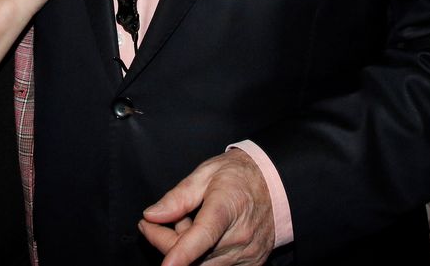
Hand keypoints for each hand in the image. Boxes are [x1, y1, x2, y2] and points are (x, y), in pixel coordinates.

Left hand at [139, 150, 274, 265]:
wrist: (276, 184)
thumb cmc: (239, 175)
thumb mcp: (205, 173)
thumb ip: (178, 196)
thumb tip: (153, 215)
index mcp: (227, 207)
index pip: (203, 235)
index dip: (182, 253)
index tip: (167, 265)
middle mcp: (240, 236)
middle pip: (196, 256)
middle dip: (166, 242)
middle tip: (156, 221)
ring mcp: (247, 254)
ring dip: (185, 250)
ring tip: (185, 223)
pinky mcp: (250, 265)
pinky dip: (201, 257)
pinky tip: (201, 237)